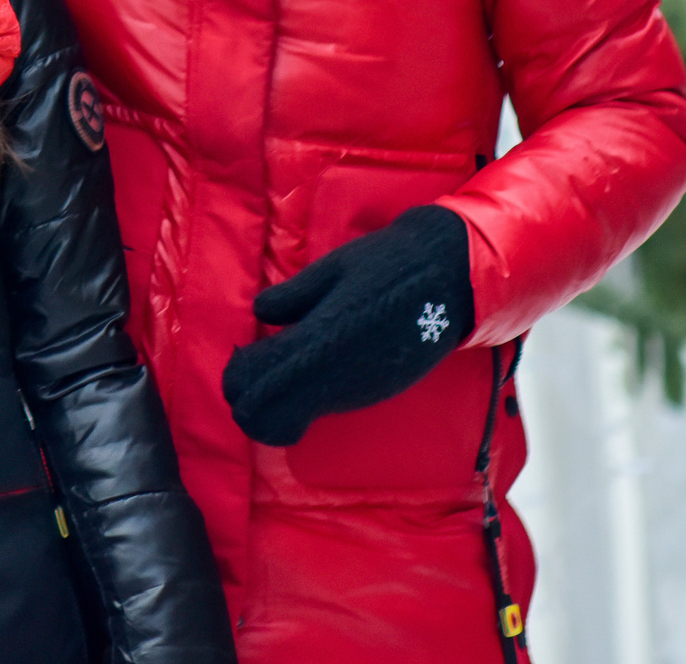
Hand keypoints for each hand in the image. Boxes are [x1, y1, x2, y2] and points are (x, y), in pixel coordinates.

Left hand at [221, 204, 473, 447]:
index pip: (256, 384)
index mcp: (318, 340)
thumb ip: (292, 296)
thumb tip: (261, 314)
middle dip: (251, 402)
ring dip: (281, 400)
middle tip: (257, 365)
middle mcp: (336, 377)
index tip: (243, 354)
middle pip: (267, 420)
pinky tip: (319, 363)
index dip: (238, 376)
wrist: (447, 279)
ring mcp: (358, 391)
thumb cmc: (384, 265)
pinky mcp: (377, 394)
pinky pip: (328, 406)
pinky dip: (311, 395)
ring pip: (298, 418)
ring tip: (286, 359)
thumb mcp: (331, 269)